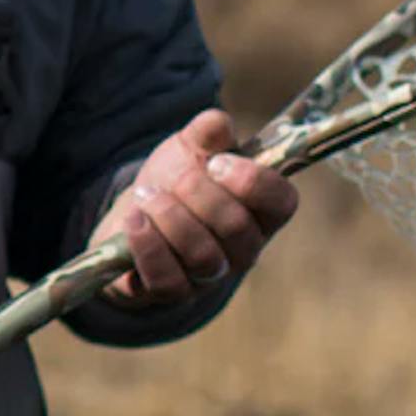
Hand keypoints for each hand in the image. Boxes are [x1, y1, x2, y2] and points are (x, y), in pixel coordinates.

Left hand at [96, 109, 298, 308]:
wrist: (133, 215)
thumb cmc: (175, 182)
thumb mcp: (190, 148)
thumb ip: (208, 132)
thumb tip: (218, 123)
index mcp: (260, 210)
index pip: (282, 201)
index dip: (253, 181)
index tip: (217, 162)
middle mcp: (243, 248)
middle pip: (236, 228)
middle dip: (199, 194)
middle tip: (174, 177)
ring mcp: (210, 276)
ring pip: (203, 256)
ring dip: (170, 218)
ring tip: (146, 194)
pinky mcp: (173, 292)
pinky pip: (168, 281)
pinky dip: (148, 247)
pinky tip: (134, 220)